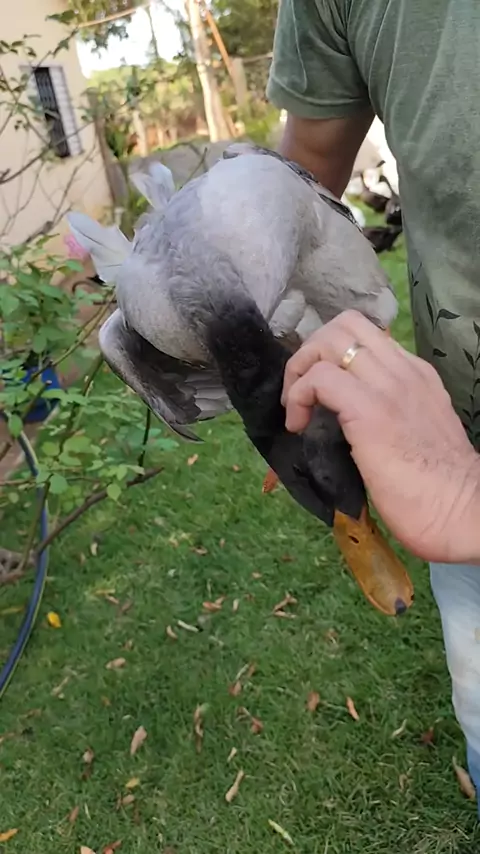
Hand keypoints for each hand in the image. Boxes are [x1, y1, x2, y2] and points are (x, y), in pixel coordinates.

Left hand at [282, 310, 479, 563]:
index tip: (320, 393)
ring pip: (328, 341)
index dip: (332, 356)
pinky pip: (319, 378)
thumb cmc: (438, 489)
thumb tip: (349, 424)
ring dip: (300, 370)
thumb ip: (387, 416)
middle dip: (310, 353)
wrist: (462, 511)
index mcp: (417, 376)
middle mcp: (404, 371)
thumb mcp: (416, 434)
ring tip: (298, 409)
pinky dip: (298, 397)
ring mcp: (388, 387)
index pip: (367, 337)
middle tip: (300, 394)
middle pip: (344, 325)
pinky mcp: (370, 410)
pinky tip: (299, 426)